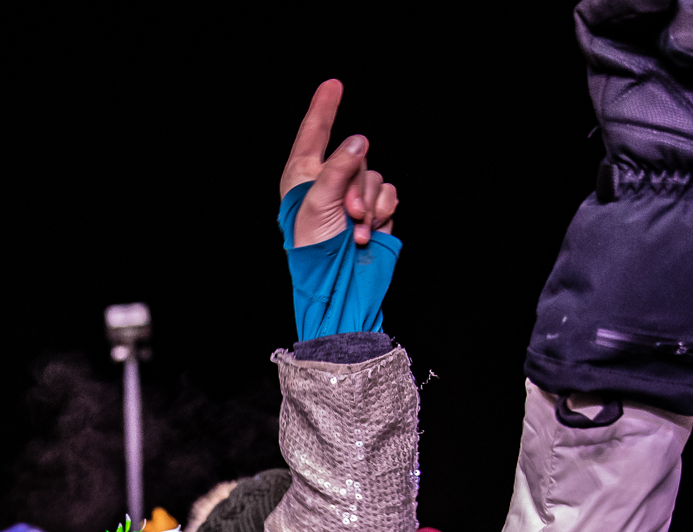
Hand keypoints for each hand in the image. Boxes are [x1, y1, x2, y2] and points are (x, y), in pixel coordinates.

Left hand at [278, 81, 396, 248]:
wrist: (339, 285)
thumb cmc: (317, 247)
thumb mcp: (321, 202)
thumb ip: (339, 168)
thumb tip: (359, 141)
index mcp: (304, 176)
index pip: (314, 132)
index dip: (324, 107)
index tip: (333, 84)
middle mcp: (328, 182)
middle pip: (355, 156)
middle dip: (357, 186)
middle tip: (350, 214)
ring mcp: (351, 197)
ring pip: (374, 177)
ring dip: (370, 205)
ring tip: (357, 231)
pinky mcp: (373, 211)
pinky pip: (388, 194)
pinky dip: (383, 211)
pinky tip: (371, 231)